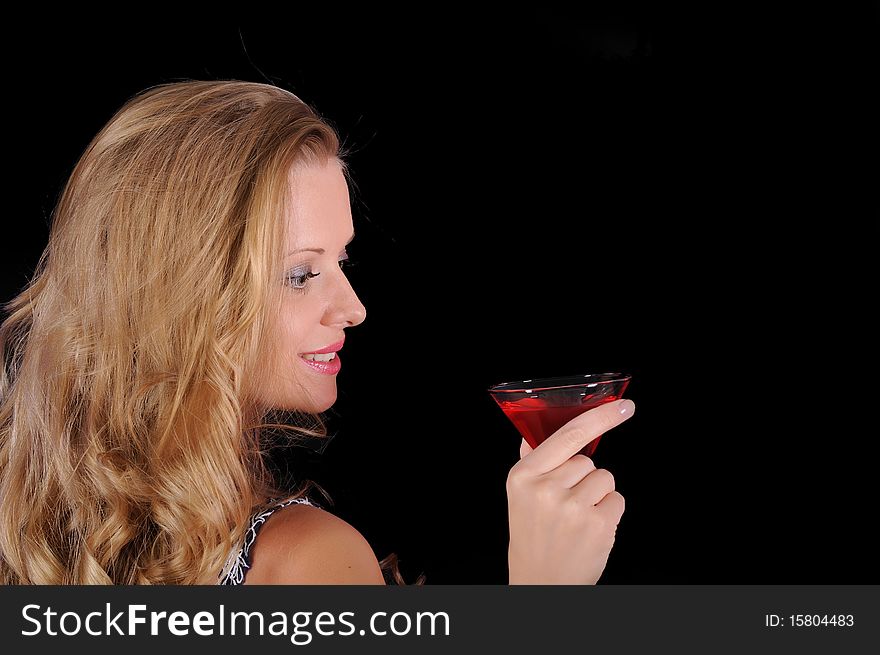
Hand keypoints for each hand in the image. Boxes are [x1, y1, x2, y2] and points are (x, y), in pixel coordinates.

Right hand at [507, 399, 633, 583]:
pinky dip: (608, 512)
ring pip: (605, 479)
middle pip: (588, 460)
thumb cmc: (532, 535)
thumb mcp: (519, 496)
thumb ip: (532, 461)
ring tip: (577, 516)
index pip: (568, 435)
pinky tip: (589, 528)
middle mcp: (546, 489)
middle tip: (566, 503)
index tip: (622, 406)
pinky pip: (617, 500)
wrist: (541, 582)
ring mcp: (573, 508)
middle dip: (584, 477)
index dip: (598, 417)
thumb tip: (531, 430)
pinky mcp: (597, 525)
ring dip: (598, 494)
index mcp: (523, 475)